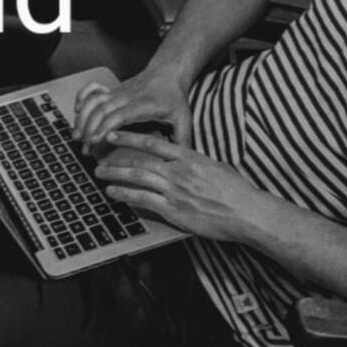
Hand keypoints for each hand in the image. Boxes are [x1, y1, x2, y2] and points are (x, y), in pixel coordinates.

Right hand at [72, 66, 191, 154]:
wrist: (167, 73)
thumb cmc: (174, 97)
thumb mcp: (183, 119)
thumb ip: (182, 140)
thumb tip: (181, 162)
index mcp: (143, 105)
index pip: (119, 115)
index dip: (105, 127)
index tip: (94, 140)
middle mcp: (126, 97)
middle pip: (101, 110)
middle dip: (89, 129)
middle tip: (85, 149)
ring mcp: (117, 92)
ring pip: (94, 101)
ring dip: (82, 117)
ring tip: (77, 136)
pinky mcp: (112, 90)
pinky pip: (92, 90)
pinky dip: (82, 98)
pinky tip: (77, 111)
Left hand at [95, 131, 270, 242]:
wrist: (247, 211)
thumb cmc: (236, 190)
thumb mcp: (215, 167)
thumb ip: (195, 162)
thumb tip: (184, 159)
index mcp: (188, 157)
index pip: (152, 143)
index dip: (130, 137)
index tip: (115, 134)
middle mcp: (178, 172)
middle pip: (139, 161)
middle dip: (116, 159)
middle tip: (99, 158)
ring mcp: (174, 191)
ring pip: (137, 178)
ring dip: (115, 175)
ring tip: (100, 174)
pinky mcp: (174, 210)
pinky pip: (143, 200)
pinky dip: (125, 195)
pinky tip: (114, 193)